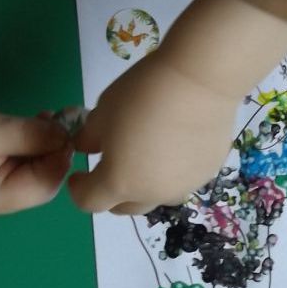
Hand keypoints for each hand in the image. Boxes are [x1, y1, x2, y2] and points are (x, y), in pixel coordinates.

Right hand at [0, 106, 73, 213]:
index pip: (44, 186)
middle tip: (62, 117)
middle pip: (46, 178)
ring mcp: (7, 184)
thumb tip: (64, 136)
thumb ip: (27, 135)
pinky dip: (40, 139)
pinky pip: (31, 158)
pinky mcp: (6, 169)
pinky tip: (41, 120)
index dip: (60, 159)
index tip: (65, 129)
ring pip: (42, 166)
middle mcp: (7, 197)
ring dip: (50, 141)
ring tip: (51, 115)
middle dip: (57, 148)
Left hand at [67, 48, 238, 213]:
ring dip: (143, 186)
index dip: (79, 191)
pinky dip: (171, 172)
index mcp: (119, 182)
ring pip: (156, 196)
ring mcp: (184, 186)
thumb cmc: (142, 94)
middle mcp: (152, 194)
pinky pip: (182, 180)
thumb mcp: (102, 112)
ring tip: (145, 157)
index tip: (79, 175)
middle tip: (109, 168)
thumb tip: (89, 148)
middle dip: (111, 194)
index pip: (90, 202)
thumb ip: (89, 138)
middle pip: (125, 208)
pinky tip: (175, 144)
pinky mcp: (207, 173)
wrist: (199, 80)